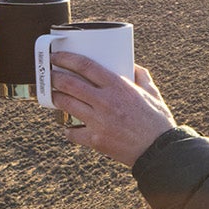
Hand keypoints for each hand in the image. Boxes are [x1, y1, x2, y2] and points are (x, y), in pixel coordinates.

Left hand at [47, 55, 177, 165]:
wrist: (159, 151)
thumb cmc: (157, 121)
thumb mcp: (152, 93)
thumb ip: (141, 76)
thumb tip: (131, 65)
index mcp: (118, 86)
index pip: (86, 66)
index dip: (66, 59)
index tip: (56, 57)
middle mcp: (105, 101)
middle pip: (69, 84)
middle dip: (54, 77)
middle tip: (49, 76)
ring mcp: (98, 121)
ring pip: (66, 105)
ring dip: (55, 99)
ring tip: (53, 96)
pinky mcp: (96, 140)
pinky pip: (72, 132)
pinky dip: (68, 129)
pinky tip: (69, 127)